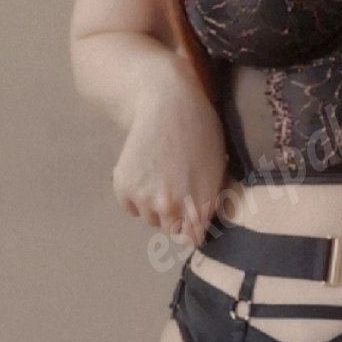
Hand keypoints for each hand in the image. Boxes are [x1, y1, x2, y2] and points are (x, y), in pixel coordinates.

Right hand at [111, 61, 227, 247]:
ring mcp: (146, 199)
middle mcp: (172, 208)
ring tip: (161, 175)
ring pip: (150, 218)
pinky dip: (136, 197)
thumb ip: (210, 204)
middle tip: (176, 184)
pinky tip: (145, 173)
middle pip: (170, 229)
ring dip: (154, 205)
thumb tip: (195, 233)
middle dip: (174, 213)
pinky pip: (130, 207)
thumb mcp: (217, 170)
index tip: (191, 215)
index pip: (192, 238)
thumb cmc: (202, 132)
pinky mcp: (124, 188)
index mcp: (200, 205)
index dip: (192, 227)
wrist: (168, 103)